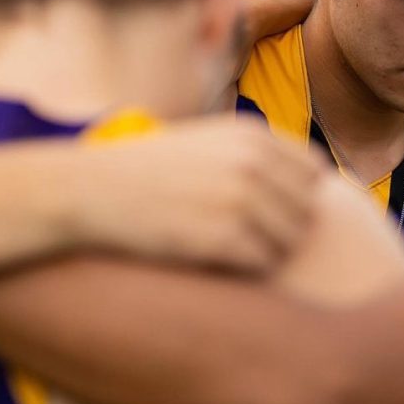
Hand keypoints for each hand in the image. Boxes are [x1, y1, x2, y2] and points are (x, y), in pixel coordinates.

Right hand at [70, 116, 323, 274]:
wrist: (90, 191)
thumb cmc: (148, 172)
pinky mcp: (223, 237)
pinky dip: (244, 268)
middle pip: (307, 210)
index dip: (296, 195)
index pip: (314, 172)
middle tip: (243, 236)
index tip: (268, 211)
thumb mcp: (206, 143)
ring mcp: (240, 199)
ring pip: (290, 240)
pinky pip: (263, 263)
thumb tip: (314, 181)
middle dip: (284, 226)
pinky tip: (212, 258)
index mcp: (252, 135)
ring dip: (266, 250)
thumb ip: (255, 155)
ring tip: (225, 247)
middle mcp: (252, 162)